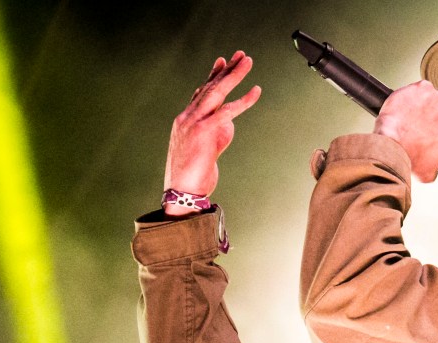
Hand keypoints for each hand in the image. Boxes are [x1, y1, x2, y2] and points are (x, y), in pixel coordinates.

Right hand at [164, 51, 260, 206]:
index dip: (213, 76)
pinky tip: (255, 91)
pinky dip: (243, 101)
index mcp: (186, 119)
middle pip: (209, 87)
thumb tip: (229, 122)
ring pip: (215, 92)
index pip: (201, 92)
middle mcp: (187, 116)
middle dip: (226, 70)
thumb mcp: (207, 148)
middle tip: (241, 55)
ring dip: (234, 75)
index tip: (224, 61)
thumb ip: (217, 131)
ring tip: (248, 61)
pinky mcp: (203, 131)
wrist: (182, 192)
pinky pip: (226, 112)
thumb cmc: (195, 174)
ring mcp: (193, 122)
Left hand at [373, 80, 437, 182]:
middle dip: (434, 116)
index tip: (432, 131)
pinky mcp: (422, 87)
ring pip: (431, 98)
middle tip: (417, 126)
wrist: (392, 147)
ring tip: (408, 118)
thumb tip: (434, 167)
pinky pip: (418, 89)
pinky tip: (404, 108)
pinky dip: (411, 95)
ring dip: (422, 105)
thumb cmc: (410, 160)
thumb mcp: (430, 173)